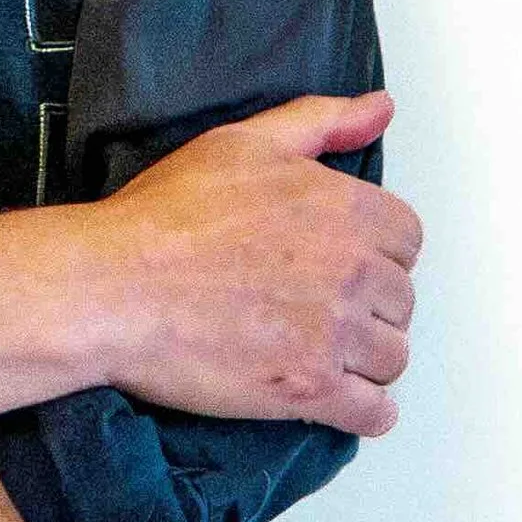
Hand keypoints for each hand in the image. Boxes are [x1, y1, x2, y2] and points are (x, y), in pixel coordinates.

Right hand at [89, 90, 420, 436]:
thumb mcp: (243, 142)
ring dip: (363, 358)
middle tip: (315, 304)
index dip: (372, 249)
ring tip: (314, 346)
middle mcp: (352, 269)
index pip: (407, 238)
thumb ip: (321, 122)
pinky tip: (332, 394)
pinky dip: (362, 409)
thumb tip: (379, 108)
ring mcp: (336, 334)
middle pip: (400, 301)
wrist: (114, 287)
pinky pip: (375, 413)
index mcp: (343, 207)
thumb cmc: (167, 215)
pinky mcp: (312, 389)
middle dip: (366, 304)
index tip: (337, 259)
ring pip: (391, 357)